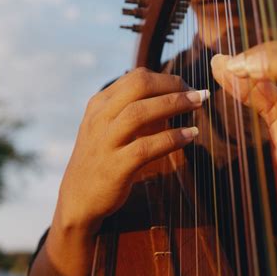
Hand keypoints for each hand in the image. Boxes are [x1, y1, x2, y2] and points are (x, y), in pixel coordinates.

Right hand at [56, 68, 207, 234]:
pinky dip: (171, 138)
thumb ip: (132, 107)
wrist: (79, 198)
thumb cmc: (103, 157)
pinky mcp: (114, 167)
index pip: (136, 77)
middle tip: (198, 93)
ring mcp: (105, 142)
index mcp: (100, 103)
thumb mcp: (109, 125)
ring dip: (174, 104)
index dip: (166, 78)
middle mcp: (100, 118)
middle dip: (172, 85)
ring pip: (140, 112)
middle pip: (138, 86)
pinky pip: (146, 148)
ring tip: (198, 105)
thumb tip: (173, 93)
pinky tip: (190, 135)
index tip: (187, 86)